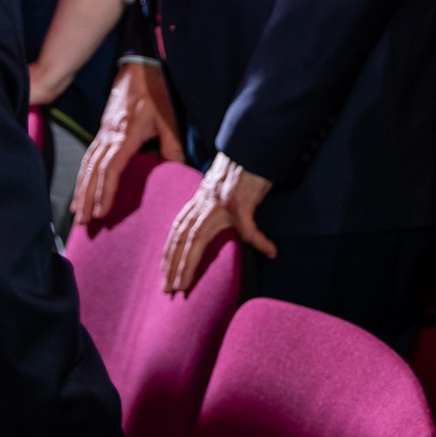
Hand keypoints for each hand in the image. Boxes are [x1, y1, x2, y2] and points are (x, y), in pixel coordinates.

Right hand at [70, 59, 184, 227]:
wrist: (140, 64)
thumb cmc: (156, 90)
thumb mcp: (169, 118)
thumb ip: (172, 145)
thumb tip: (178, 171)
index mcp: (127, 134)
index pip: (112, 168)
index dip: (105, 191)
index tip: (101, 213)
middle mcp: (110, 134)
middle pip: (93, 170)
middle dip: (87, 197)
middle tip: (82, 222)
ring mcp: (103, 130)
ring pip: (87, 164)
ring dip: (81, 188)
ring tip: (77, 212)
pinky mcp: (102, 128)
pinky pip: (89, 155)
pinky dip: (83, 174)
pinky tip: (80, 187)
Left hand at [160, 152, 275, 292]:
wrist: (250, 146)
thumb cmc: (241, 170)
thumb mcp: (222, 190)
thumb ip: (212, 208)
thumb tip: (212, 229)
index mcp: (199, 201)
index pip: (177, 230)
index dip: (170, 253)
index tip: (164, 274)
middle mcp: (205, 203)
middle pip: (182, 237)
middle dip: (172, 264)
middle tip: (168, 289)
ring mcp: (222, 202)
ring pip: (198, 237)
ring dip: (188, 263)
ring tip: (184, 284)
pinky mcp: (242, 200)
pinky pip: (249, 227)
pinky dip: (260, 240)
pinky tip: (270, 250)